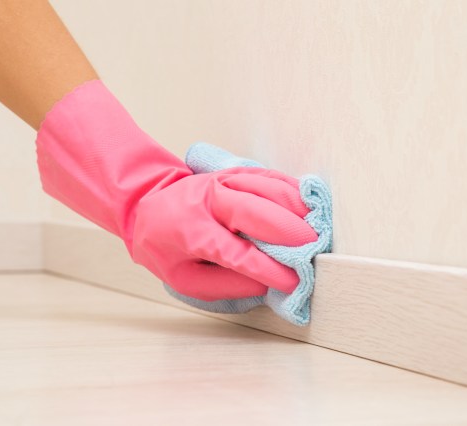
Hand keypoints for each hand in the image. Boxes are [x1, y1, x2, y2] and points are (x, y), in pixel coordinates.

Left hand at [131, 167, 317, 300]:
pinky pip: (269, 176)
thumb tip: (266, 286)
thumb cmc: (165, 246)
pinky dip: (292, 189)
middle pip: (255, 212)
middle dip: (289, 232)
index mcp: (191, 230)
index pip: (236, 253)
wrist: (146, 202)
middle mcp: (209, 200)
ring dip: (296, 208)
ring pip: (266, 189)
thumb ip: (224, 285)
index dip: (267, 268)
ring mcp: (224, 181)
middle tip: (315, 250)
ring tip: (319, 229)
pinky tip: (309, 204)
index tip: (293, 282)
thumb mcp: (183, 278)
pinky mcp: (236, 172)